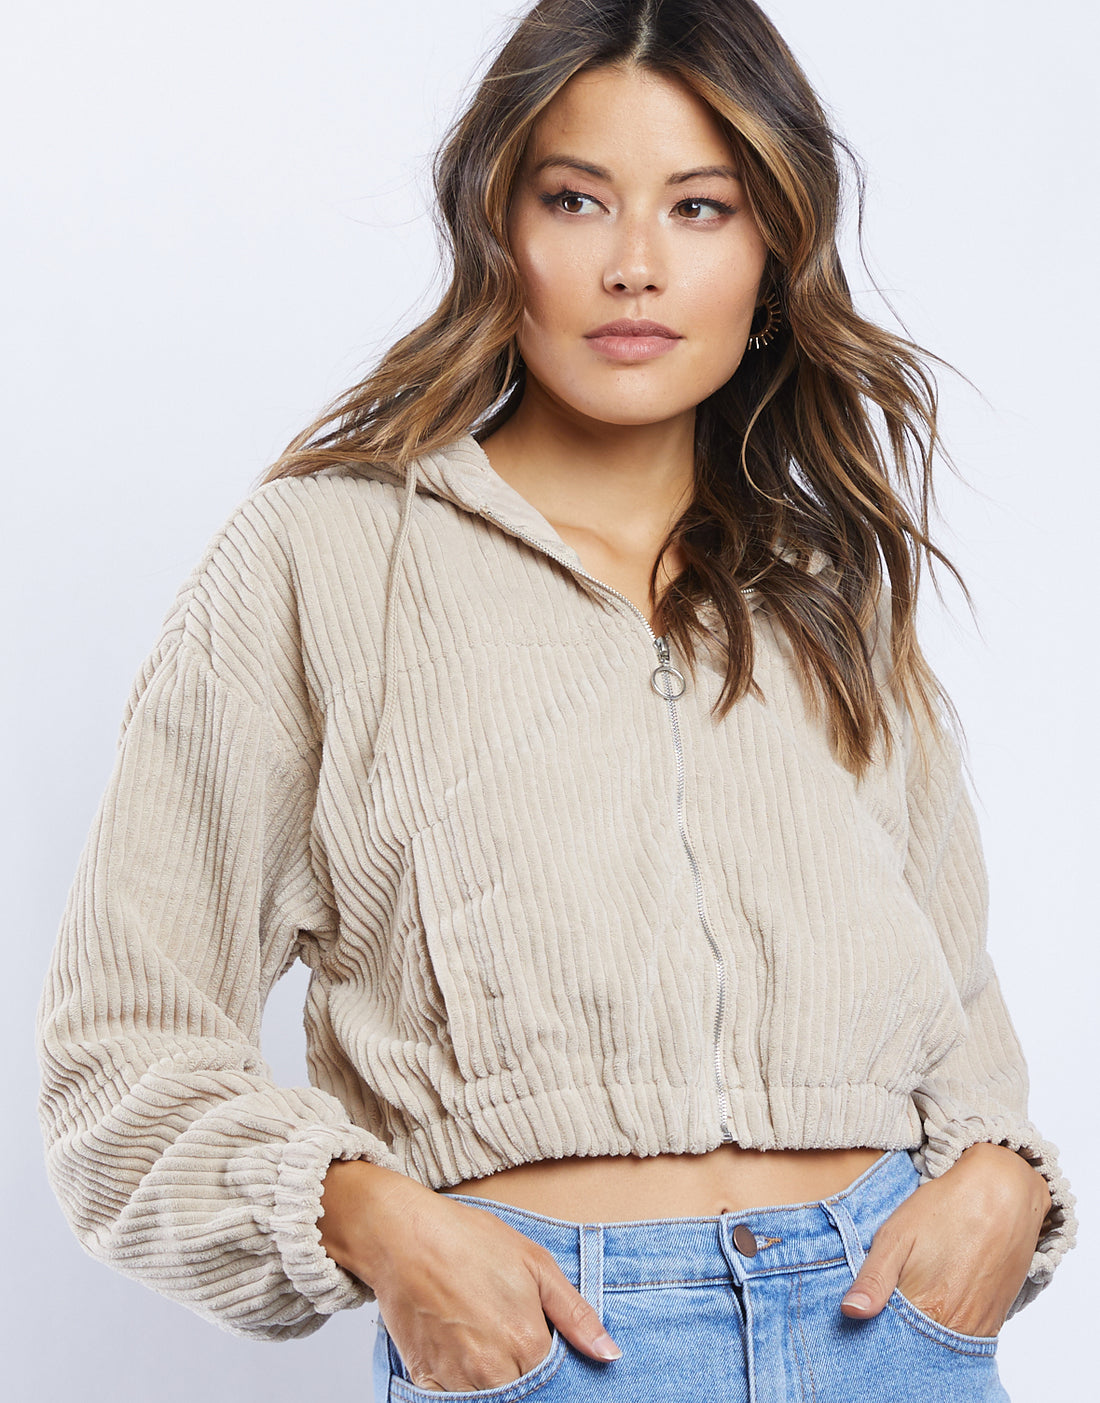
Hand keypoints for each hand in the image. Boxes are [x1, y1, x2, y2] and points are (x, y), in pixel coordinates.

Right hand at [318, 1161, 621, 1391]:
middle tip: (510, 1342)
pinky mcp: (425, 1381)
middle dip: (524, 1378)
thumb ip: (575, 1314)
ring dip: (495, 1385)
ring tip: (489, 1348)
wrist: (402, 1235)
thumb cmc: (468, 1241)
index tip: (542, 1351)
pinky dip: (462, 1391)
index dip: (553, 1368)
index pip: (556, 1383)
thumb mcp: (535, 1263)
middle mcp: (493, 1372)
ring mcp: (456, 1381)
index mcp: (527, 1345)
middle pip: (522, 1396)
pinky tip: (463, 1359)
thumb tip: (609, 1354)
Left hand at [840, 1143, 1051, 1336]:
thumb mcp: (897, 1234)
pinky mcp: (997, 1319)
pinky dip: (949, 1330)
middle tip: (888, 1309)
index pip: (893, 1342)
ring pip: (944, 1347)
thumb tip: (850, 1312)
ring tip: (913, 1303)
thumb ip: (873, 1277)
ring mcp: (981, 1325)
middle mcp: (958, 1327)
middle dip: (900, 1336)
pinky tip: (938, 1304)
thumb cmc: (944, 1209)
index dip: (875, 1335)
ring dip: (925, 1335)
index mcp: (927, 1309)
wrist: (1003, 1193)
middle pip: (919, 1348)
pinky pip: (967, 1340)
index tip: (865, 1322)